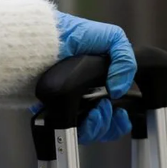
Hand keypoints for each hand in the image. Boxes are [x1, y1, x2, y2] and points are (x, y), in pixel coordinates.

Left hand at [33, 11, 136, 143]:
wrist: (41, 40)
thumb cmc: (72, 35)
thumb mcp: (111, 38)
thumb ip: (125, 59)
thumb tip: (120, 89)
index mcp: (100, 84)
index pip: (115, 111)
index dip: (120, 119)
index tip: (121, 114)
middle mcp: (86, 98)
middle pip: (104, 126)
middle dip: (109, 123)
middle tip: (104, 107)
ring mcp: (69, 106)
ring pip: (89, 132)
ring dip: (98, 127)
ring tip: (95, 112)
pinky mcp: (53, 113)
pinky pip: (68, 132)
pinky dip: (79, 130)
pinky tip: (81, 118)